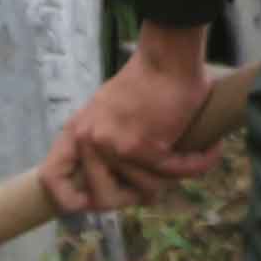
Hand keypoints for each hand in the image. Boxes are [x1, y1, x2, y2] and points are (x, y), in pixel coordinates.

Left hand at [48, 22, 229, 212]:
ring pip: (147, 190)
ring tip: (186, 156)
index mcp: (75, 133)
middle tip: (154, 182)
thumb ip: (100, 144)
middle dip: (134, 197)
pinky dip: (198, 164)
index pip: (52, 179)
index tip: (90, 204)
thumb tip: (114, 184)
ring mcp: (114, 146)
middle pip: (104, 200)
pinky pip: (175, 173)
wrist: (167, 57)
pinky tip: (209, 152)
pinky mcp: (145, 146)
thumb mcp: (105, 112)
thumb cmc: (144, 82)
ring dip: (174, 176)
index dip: (69, 200)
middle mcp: (89, 142)